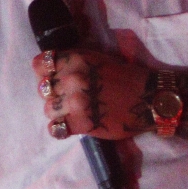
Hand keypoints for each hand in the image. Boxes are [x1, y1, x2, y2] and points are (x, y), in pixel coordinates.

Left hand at [32, 48, 151, 139]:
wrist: (147, 98)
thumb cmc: (125, 76)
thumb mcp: (97, 59)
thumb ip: (74, 63)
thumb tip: (53, 71)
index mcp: (76, 59)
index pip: (40, 64)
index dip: (44, 72)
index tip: (52, 77)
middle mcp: (73, 79)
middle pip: (43, 89)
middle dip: (54, 93)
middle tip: (68, 97)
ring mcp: (77, 102)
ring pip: (48, 109)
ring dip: (58, 112)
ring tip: (72, 112)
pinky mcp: (82, 124)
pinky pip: (56, 129)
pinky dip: (61, 129)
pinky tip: (71, 125)